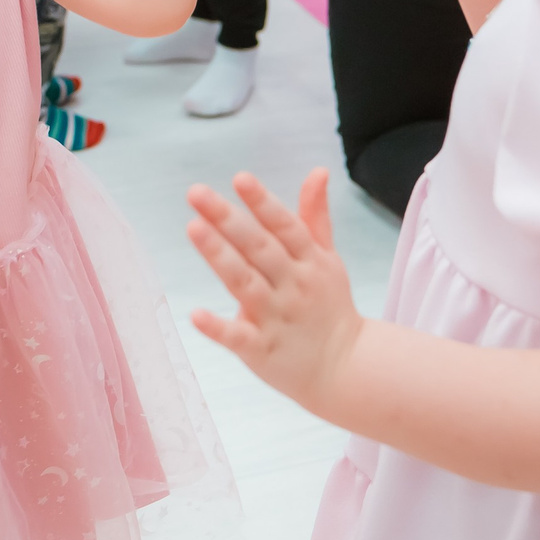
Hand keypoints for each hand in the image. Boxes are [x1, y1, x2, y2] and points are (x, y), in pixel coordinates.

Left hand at [187, 170, 362, 409]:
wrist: (346, 368)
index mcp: (309, 260)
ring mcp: (278, 318)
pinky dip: (218, 328)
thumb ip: (314, 216)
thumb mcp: (327, 258)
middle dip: (228, 219)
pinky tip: (196, 315)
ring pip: (245, 284)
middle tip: (196, 193)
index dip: (263, 202)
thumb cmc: (329, 306)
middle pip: (259, 248)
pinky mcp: (263, 351)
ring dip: (220, 256)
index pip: (285, 225)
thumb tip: (317, 171)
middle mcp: (294, 285)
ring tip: (193, 228)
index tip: (240, 178)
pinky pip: (239, 337)